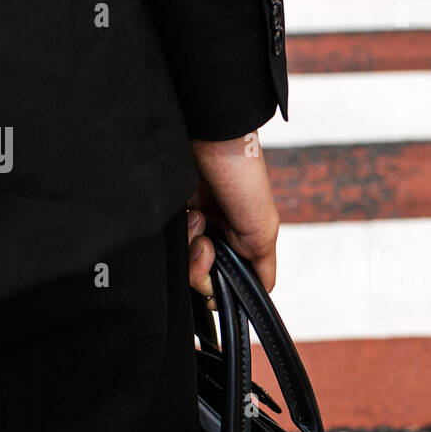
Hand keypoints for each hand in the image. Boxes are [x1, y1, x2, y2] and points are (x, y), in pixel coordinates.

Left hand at [186, 132, 279, 309]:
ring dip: (188, 246)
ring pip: (180, 262)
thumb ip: (262, 265)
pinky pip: (165, 242)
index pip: (224, 281)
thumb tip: (261, 293)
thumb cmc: (243, 177)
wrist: (211, 138)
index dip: (218, 284)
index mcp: (239, 240)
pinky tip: (184, 214)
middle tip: (205, 243)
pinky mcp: (170, 213)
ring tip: (195, 218)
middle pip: (199, 275)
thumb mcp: (265, 230)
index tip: (218, 271)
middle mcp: (214, 234)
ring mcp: (190, 223)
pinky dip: (174, 234)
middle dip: (201, 266)